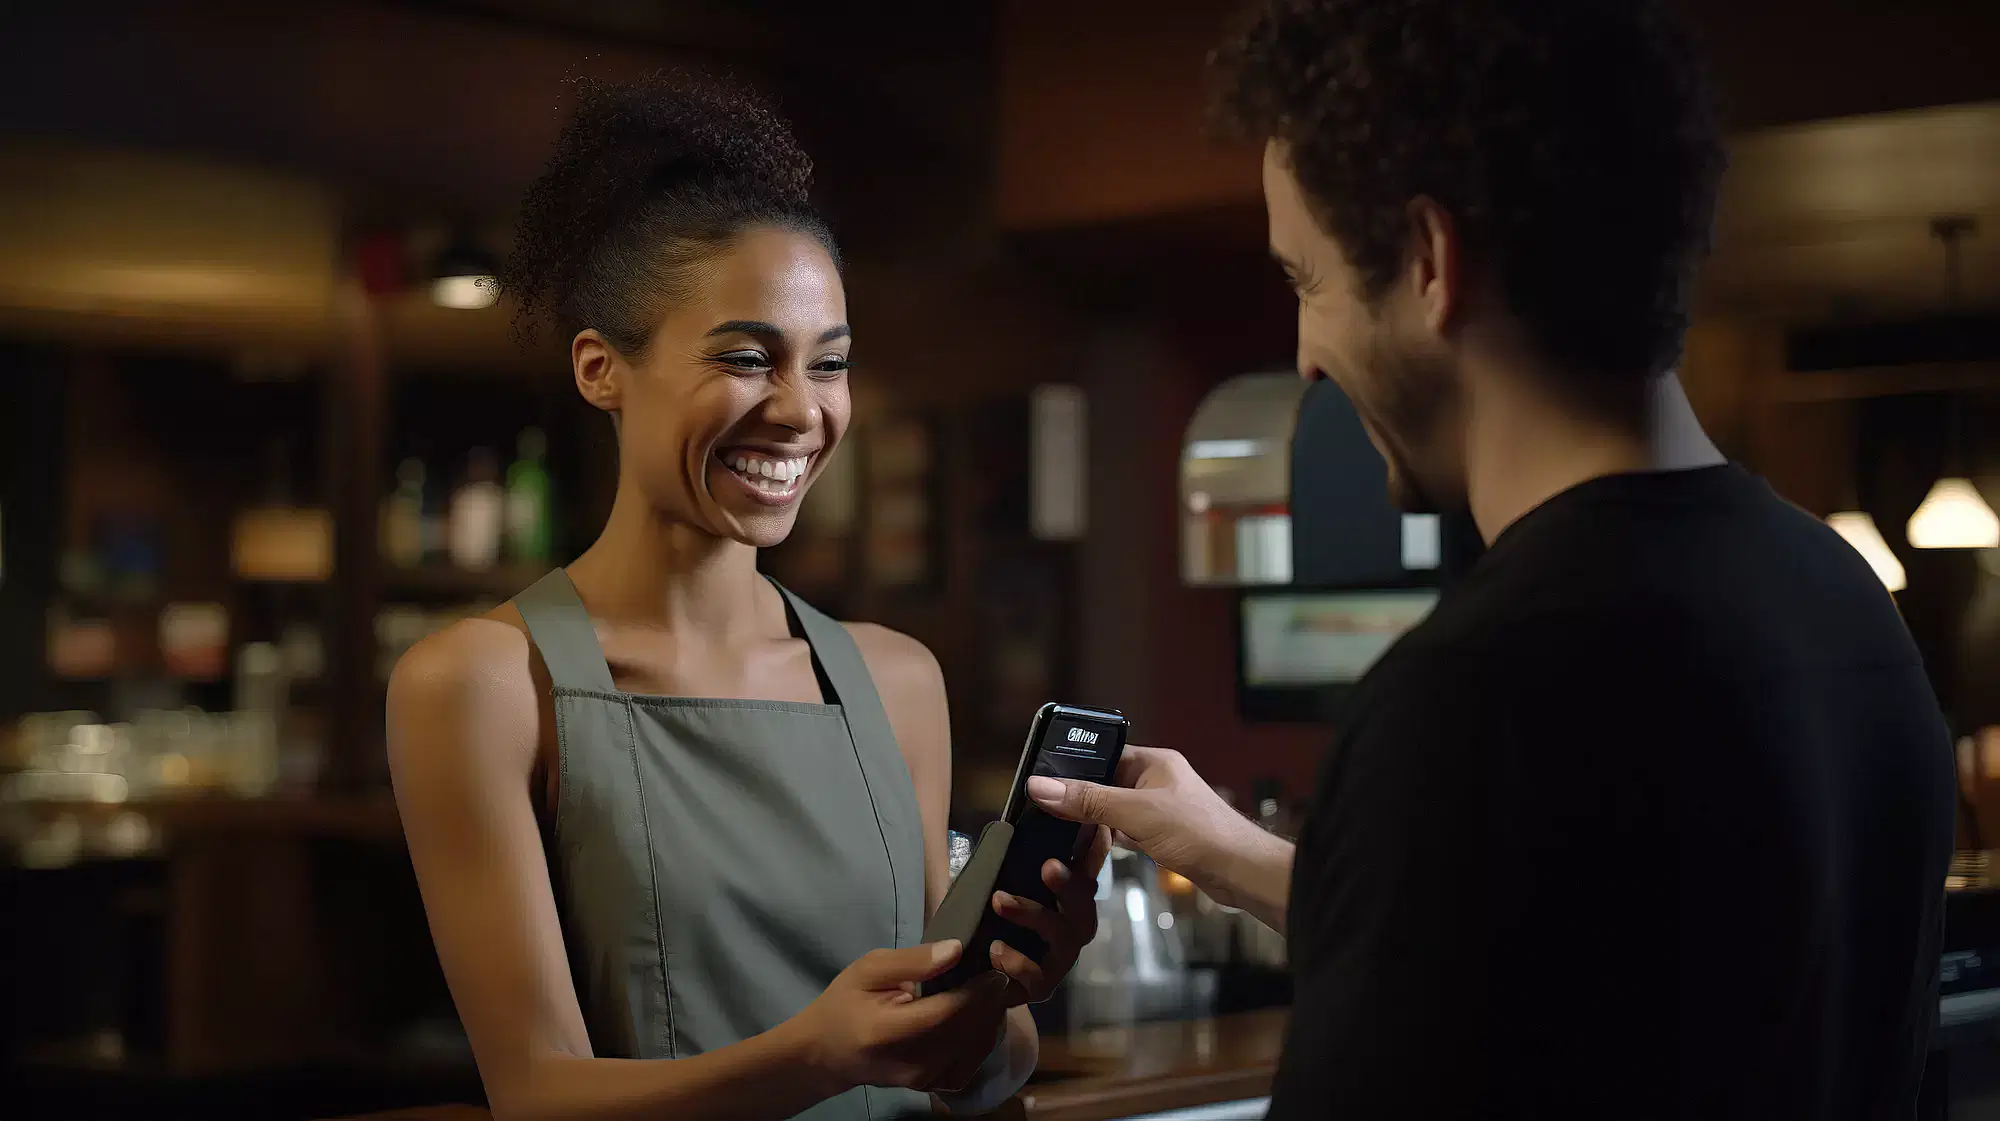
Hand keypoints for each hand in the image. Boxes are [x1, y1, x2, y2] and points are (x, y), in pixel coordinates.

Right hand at [788, 941, 1011, 1095]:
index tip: (994, 965)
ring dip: (991, 1016)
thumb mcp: (868, 969)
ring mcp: (926, 1081)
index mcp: (888, 1032)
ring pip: (978, 1045)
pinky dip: (983, 1034)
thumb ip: (913, 961)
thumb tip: (957, 950)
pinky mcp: (935, 1087)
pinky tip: (977, 1015)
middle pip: (969, 1030)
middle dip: (991, 1000)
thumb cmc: (845, 1005)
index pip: (948, 1012)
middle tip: (998, 970)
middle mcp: (913, 1064)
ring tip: (988, 989)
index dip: (979, 990)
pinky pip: (974, 1059)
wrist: (828, 1055)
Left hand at [988, 824, 1109, 1004]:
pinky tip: (996, 949)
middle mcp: (1072, 926)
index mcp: (1067, 898)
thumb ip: (1015, 859)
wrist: (980, 980)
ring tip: (999, 899)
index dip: (1096, 849)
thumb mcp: (1002, 885)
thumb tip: (1018, 817)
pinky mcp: (1042, 986)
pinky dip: (1016, 962)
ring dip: (1032, 914)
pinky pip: (1037, 977)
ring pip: (1064, 937)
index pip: (1087, 868)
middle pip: (1083, 904)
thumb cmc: (995, 922)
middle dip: (1069, 883)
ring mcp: (1061, 958)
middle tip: (1049, 865)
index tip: (1097, 827)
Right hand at [1024, 745, 1254, 889]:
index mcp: (1153, 763)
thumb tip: (1042, 787)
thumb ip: (1089, 800)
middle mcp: (1155, 782)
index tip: (1044, 782)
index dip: (1073, 767)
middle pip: (1104, 785)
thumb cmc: (1202, 832)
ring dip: (1093, 823)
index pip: (1103, 755)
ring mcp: (1158, 810)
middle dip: (1080, 800)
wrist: (1240, 871)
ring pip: (1112, 812)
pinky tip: (1093, 850)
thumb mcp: (1137, 813)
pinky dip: (1108, 840)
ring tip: (1066, 833)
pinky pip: (1123, 832)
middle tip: (1049, 813)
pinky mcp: (1160, 836)